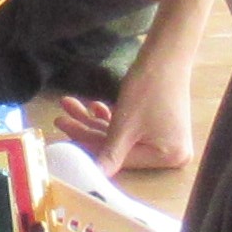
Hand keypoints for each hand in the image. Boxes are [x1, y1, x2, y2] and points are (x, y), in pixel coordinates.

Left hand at [57, 33, 208, 176]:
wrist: (166, 53)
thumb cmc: (149, 88)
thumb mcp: (125, 125)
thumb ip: (109, 153)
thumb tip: (93, 178)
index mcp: (168, 157)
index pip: (120, 160)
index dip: (90, 150)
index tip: (64, 142)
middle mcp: (171, 153)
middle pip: (118, 148)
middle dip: (87, 131)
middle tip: (60, 119)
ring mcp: (165, 138)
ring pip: (120, 135)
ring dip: (93, 121)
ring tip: (69, 105)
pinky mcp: (158, 125)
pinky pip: (129, 127)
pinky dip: (111, 118)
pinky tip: (93, 106)